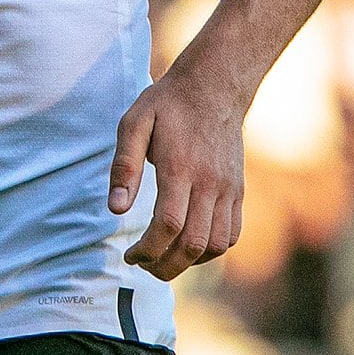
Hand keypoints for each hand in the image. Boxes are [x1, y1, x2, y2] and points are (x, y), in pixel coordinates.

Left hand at [108, 65, 245, 280]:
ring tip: (165, 259)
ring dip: (190, 262)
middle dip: (166, 265)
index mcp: (180, 168)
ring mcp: (228, 189)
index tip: (131, 254)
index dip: (148, 249)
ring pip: (216, 245)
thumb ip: (124, 167)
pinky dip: (213, 250)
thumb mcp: (134, 124)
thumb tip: (114, 209)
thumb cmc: (167, 105)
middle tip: (144, 266)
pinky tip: (191, 246)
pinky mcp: (238, 192)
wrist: (213, 88)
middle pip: (193, 243)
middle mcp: (209, 183)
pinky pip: (232, 234)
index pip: (168, 224)